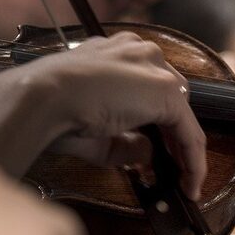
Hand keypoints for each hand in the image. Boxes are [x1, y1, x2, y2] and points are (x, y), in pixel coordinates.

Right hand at [13, 31, 207, 198]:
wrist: (41, 99)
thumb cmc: (53, 111)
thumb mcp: (96, 130)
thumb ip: (126, 142)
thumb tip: (147, 155)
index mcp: (118, 53)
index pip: (149, 90)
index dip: (157, 126)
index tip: (158, 154)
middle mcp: (140, 53)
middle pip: (171, 100)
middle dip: (172, 137)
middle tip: (172, 169)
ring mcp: (154, 68)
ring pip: (181, 116)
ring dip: (184, 151)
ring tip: (185, 181)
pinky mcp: (166, 91)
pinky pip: (189, 131)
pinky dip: (193, 159)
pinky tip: (190, 180)